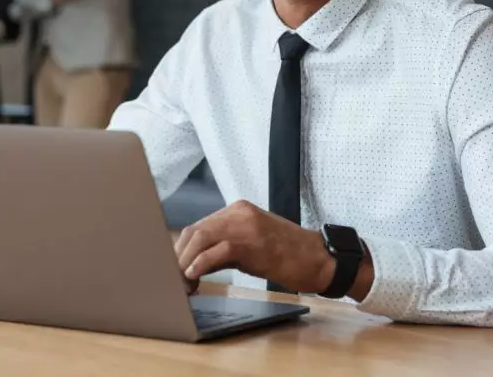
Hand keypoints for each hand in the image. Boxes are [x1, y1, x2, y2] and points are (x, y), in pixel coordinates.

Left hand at [174, 200, 336, 294]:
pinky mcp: (253, 242)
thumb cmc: (287, 256)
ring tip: (181, 282)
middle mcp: (239, 212)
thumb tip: (193, 265)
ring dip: (185, 262)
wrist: (320, 259)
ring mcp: (246, 225)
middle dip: (178, 256)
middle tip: (172, 280)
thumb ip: (223, 249)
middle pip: (194, 230)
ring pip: (201, 237)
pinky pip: (218, 250)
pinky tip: (193, 276)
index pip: (198, 226)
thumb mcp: (251, 247)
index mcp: (238, 210)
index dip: (181, 249)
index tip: (173, 269)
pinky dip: (201, 263)